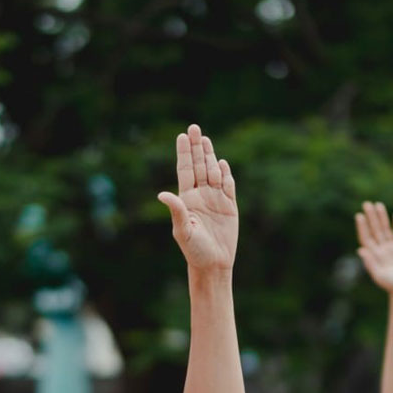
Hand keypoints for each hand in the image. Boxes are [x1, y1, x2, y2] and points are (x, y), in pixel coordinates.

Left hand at [158, 124, 237, 270]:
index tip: (182, 136)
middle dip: (196, 147)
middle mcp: (201, 196)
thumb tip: (163, 194)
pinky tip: (222, 162)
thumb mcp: (183, 231)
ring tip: (205, 139)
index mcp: (187, 199)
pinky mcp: (230, 206)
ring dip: (210, 156)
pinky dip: (226, 173)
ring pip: (213, 172)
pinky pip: (228, 185)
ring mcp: (216, 199)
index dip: (184, 153)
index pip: (186, 171)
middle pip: (199, 166)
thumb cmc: (194, 251)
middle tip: (194, 127)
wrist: (214, 264)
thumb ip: (176, 211)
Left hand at [355, 202, 392, 299]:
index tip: (359, 215)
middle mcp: (380, 249)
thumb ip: (370, 262)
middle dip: (371, 217)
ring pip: (385, 229)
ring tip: (379, 205)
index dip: (362, 227)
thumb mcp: (379, 275)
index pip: (366, 237)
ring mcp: (391, 247)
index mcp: (373, 255)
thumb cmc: (391, 285)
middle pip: (374, 230)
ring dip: (382, 217)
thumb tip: (359, 250)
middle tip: (367, 204)